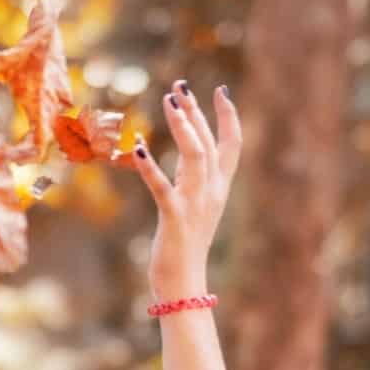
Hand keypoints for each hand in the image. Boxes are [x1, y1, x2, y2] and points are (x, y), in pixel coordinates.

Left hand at [128, 78, 241, 298]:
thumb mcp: (195, 207)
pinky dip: (151, 169)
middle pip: (209, 143)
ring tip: (168, 102)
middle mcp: (212, 193)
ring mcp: (195, 205)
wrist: (184, 284)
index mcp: (219, 189)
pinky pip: (164, 189)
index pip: (232, 145)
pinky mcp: (174, 219)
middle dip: (196, 111)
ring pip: (195, 158)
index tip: (221, 90)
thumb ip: (194, 179)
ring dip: (182, 128)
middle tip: (180, 85)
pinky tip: (138, 149)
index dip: (228, 117)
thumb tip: (191, 152)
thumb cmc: (185, 246)